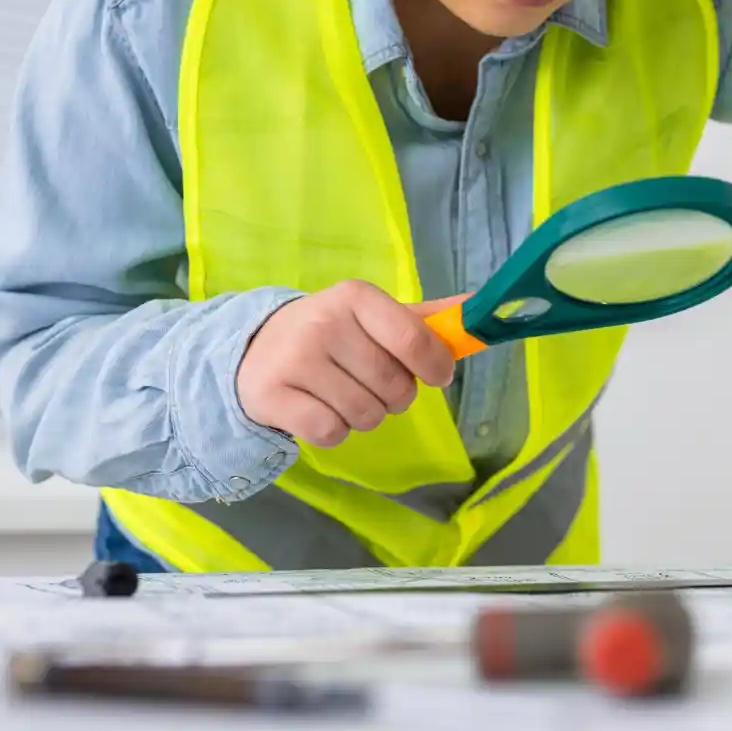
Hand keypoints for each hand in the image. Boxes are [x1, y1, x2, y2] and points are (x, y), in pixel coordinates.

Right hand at [237, 280, 464, 447]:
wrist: (252, 350)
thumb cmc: (330, 334)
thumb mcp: (374, 317)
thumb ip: (426, 319)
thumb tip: (479, 310)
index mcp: (355, 297)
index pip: (413, 338)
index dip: (435, 365)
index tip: (438, 376)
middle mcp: (324, 323)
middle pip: (394, 386)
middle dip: (394, 396)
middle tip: (370, 383)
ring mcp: (295, 360)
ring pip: (366, 415)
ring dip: (364, 415)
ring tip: (341, 394)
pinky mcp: (272, 396)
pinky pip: (331, 433)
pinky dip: (334, 431)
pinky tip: (318, 409)